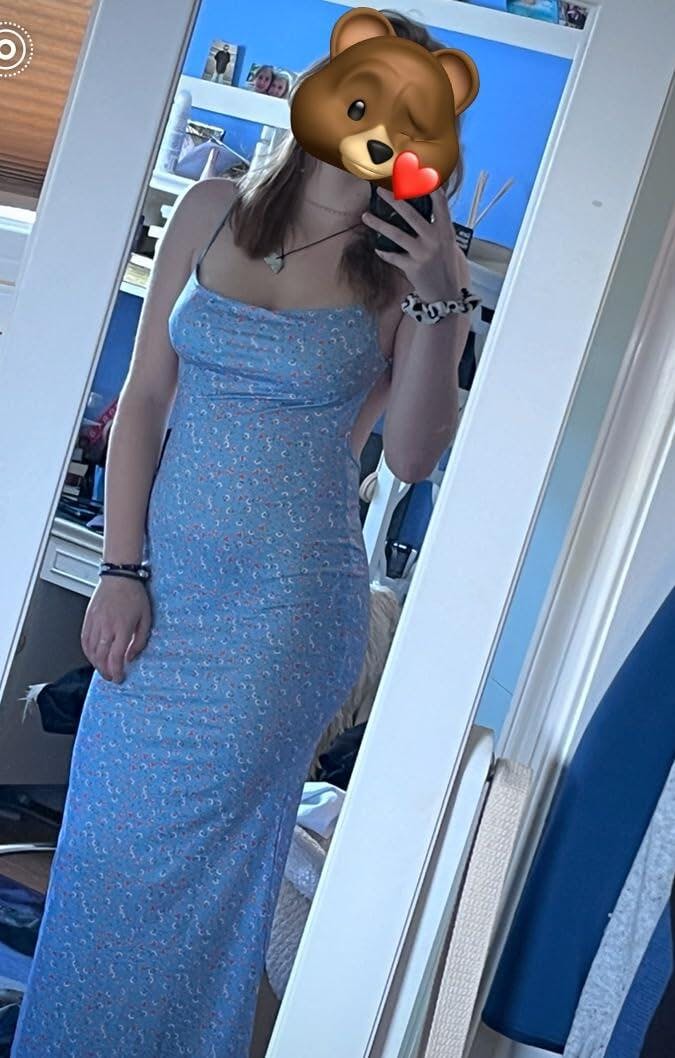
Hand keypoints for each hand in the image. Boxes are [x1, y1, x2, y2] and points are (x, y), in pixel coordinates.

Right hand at [81, 576, 151, 682]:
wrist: (119, 577)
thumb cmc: (135, 595)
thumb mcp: (146, 618)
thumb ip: (140, 640)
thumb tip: (131, 656)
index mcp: (123, 627)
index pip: (116, 656)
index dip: (116, 671)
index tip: (119, 678)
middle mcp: (107, 626)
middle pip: (101, 656)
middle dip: (105, 671)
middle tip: (111, 677)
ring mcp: (95, 622)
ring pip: (90, 650)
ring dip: (95, 663)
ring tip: (102, 669)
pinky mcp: (88, 618)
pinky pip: (84, 640)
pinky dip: (87, 651)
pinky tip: (92, 655)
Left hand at [361, 186, 463, 302]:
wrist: (445, 294)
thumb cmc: (446, 266)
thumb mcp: (448, 244)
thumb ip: (438, 228)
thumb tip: (426, 209)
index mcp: (445, 230)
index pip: (439, 204)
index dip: (428, 187)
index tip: (415, 174)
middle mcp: (433, 239)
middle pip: (410, 214)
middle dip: (393, 199)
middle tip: (379, 190)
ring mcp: (422, 253)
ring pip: (396, 234)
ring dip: (378, 224)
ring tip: (365, 216)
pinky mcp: (411, 266)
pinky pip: (393, 256)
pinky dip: (384, 252)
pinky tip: (377, 248)